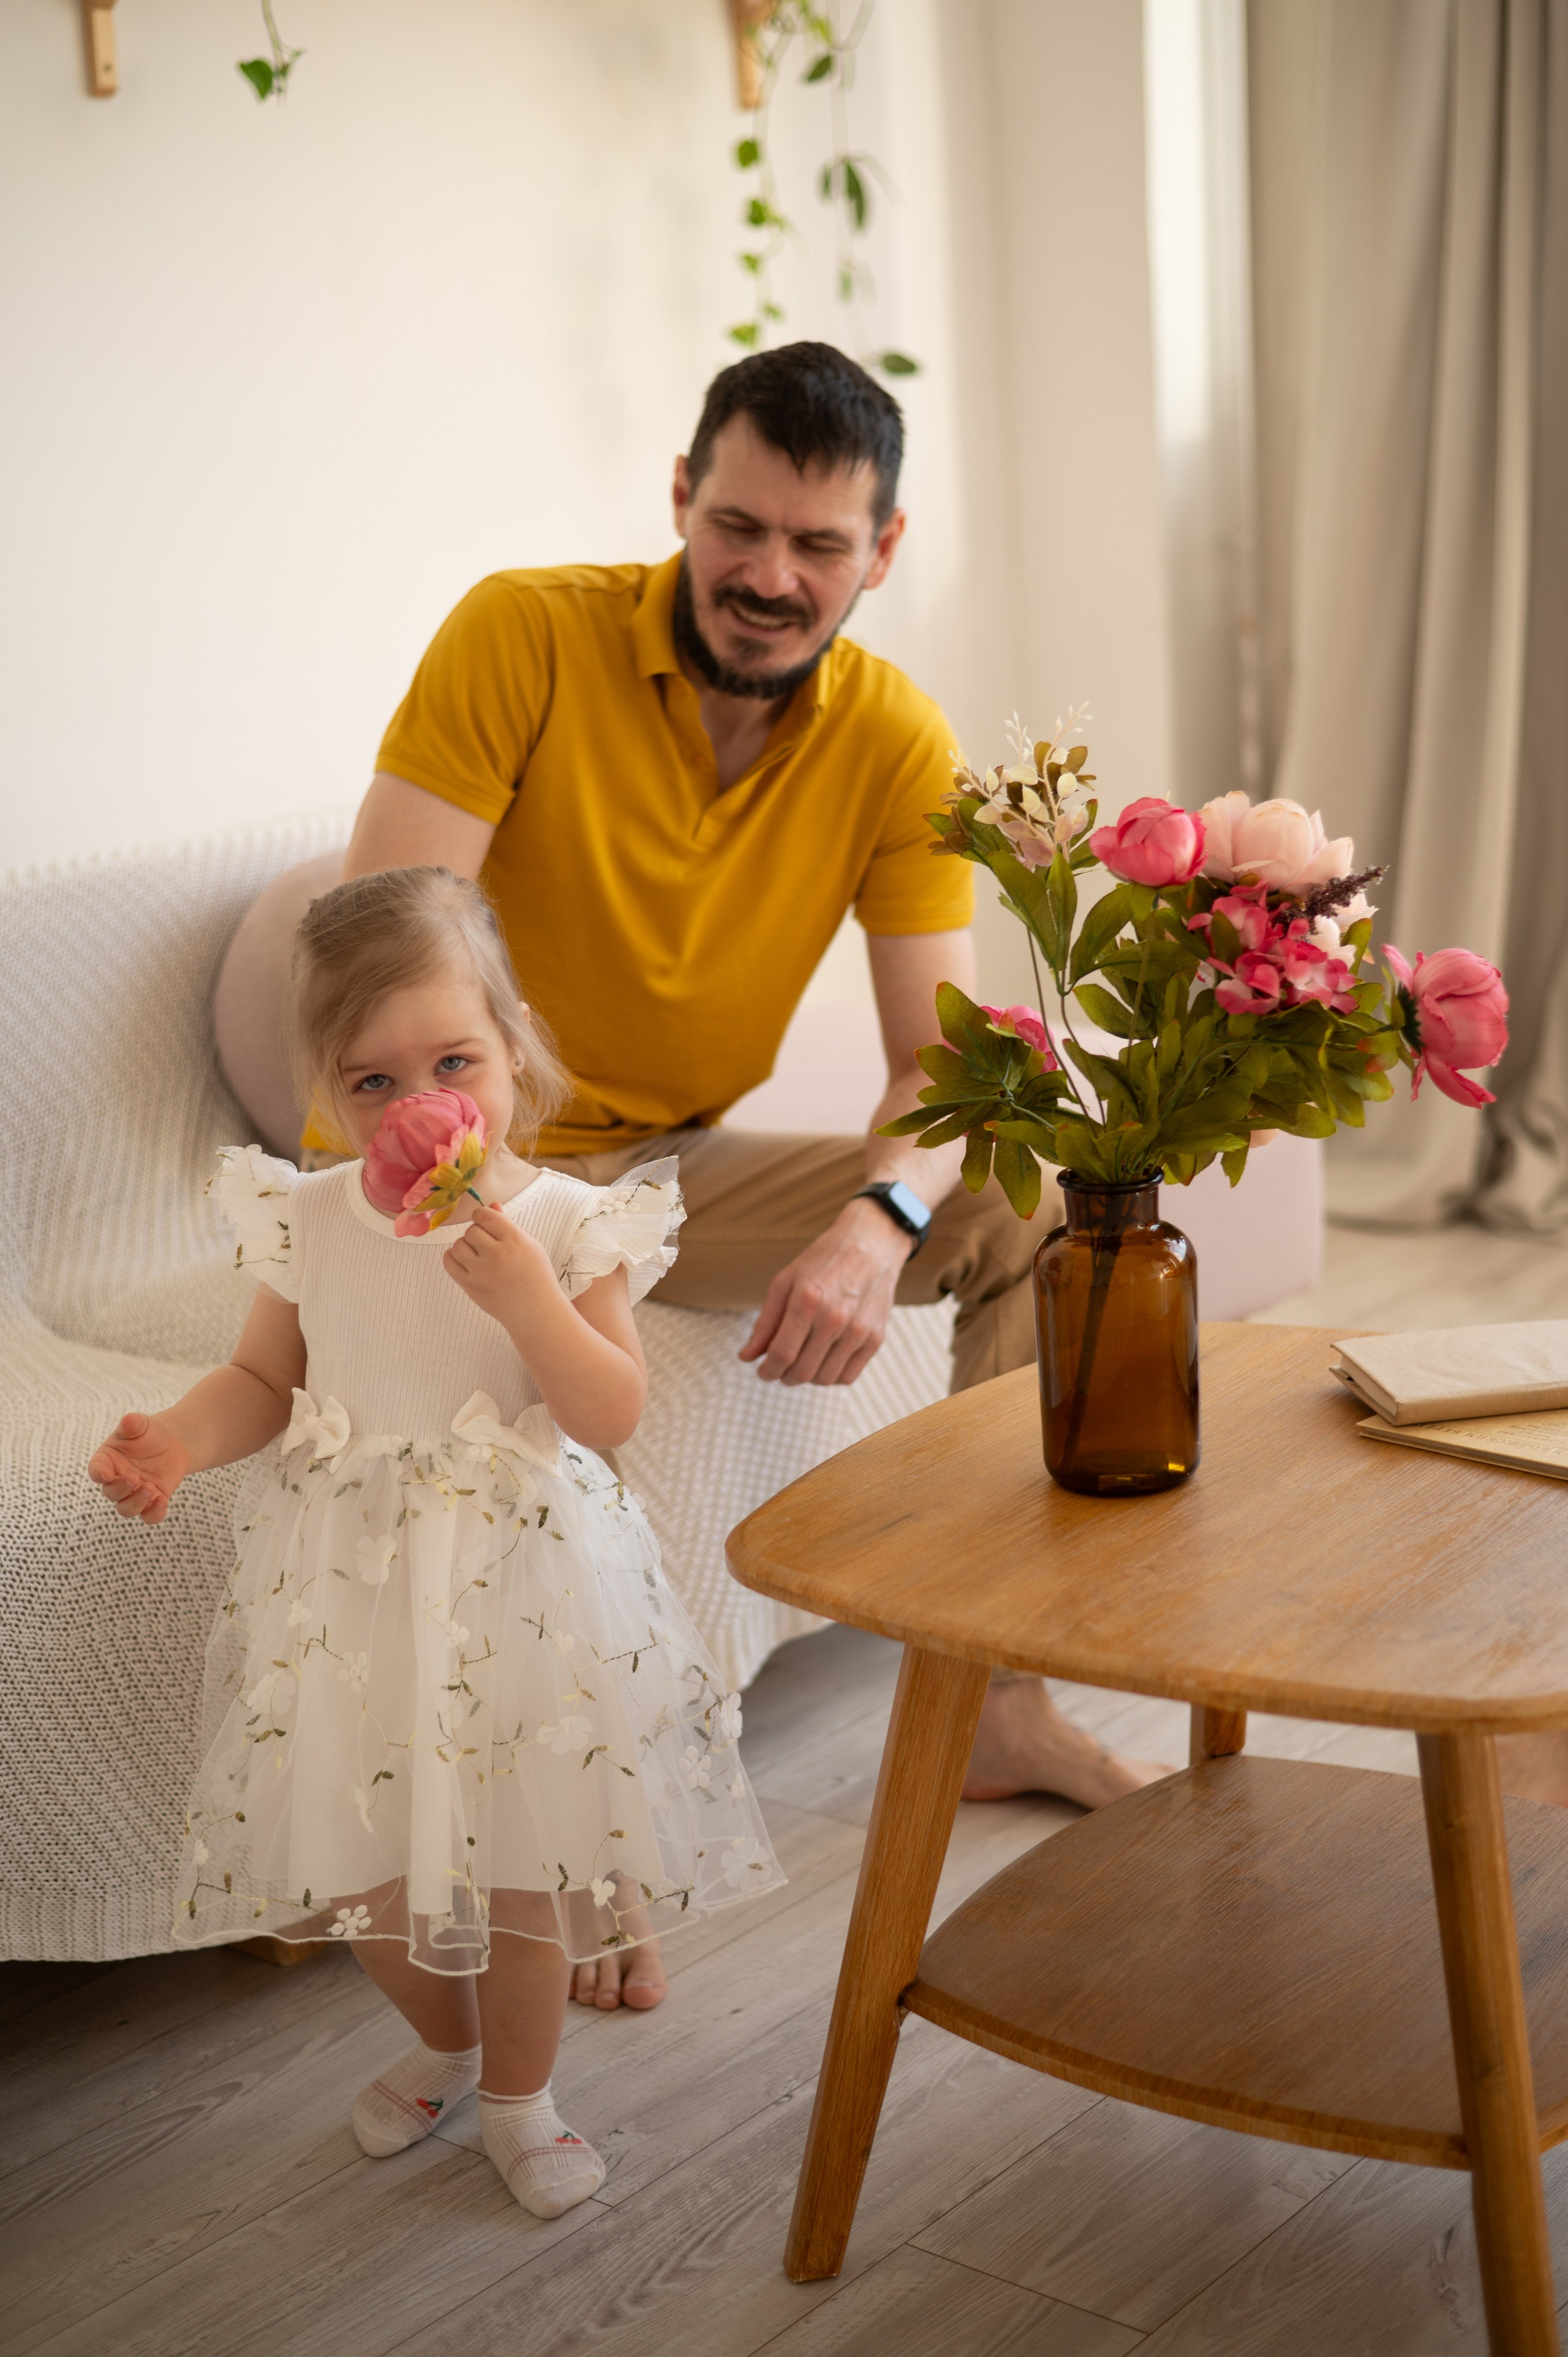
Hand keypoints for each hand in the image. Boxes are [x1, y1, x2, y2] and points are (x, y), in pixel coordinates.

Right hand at [89, 1412, 192, 1523]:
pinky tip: (163, 1501)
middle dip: (121, 1489)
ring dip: (136, 1503)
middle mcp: (117, 1480)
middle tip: (135, 1479)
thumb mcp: (142, 1425)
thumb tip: (129, 1420)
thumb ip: (133, 1424)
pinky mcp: (152, 1501)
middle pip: (111, 1493)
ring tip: (151, 1489)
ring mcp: (133, 1493)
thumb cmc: (149, 1433)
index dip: (99, 1474)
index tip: (107, 1474)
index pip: (96, 1470)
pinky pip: (149, 1516)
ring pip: (126, 1509)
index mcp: (107, 1461)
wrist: (171, 1443)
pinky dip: (154, 1513)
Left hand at [443, 1204, 554, 1323]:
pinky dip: (453, 1257)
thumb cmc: (535, 1275)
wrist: (535, 1311)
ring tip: (478, 1254)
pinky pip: (449, 1262)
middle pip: (471, 1230)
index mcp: (515, 1240)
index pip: (485, 1215)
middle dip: (477, 1234)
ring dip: (466, 1246)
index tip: (487, 1223)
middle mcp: (497, 1254)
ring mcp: (482, 1272)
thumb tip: (491, 1204)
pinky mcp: (470, 1286)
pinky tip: (465, 1260)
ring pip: (458, 1244)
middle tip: (488, 1245)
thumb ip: (507, 1224)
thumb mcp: (529, 1245)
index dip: (483, 1216)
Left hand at [739, 1199, 912, 1386]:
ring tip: (801, 1361)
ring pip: (824, 1379)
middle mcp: (835, 1318)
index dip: (767, 1370)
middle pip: (802, 1371)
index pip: (782, 1354)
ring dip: (806, 1377)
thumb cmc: (823, 1261)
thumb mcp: (785, 1281)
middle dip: (783, 1376)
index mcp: (807, 1300)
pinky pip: (848, 1376)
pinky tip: (823, 1360)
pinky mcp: (875, 1338)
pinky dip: (831, 1376)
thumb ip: (765, 1322)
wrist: (872, 1244)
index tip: (762, 1371)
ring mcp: (858, 1330)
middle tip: (779, 1368)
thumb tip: (746, 1357)